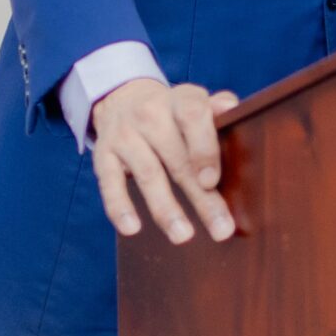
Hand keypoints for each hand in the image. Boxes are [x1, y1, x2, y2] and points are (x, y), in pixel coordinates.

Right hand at [89, 79, 238, 243]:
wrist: (122, 100)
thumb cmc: (172, 112)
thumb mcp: (193, 103)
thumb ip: (215, 109)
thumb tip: (232, 107)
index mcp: (180, 100)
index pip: (192, 116)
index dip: (203, 148)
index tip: (211, 181)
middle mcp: (150, 115)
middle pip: (177, 159)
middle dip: (201, 198)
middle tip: (220, 230)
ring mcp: (125, 136)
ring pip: (148, 175)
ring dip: (166, 209)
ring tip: (183, 236)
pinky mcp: (103, 156)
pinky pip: (110, 185)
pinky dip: (120, 207)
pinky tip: (133, 228)